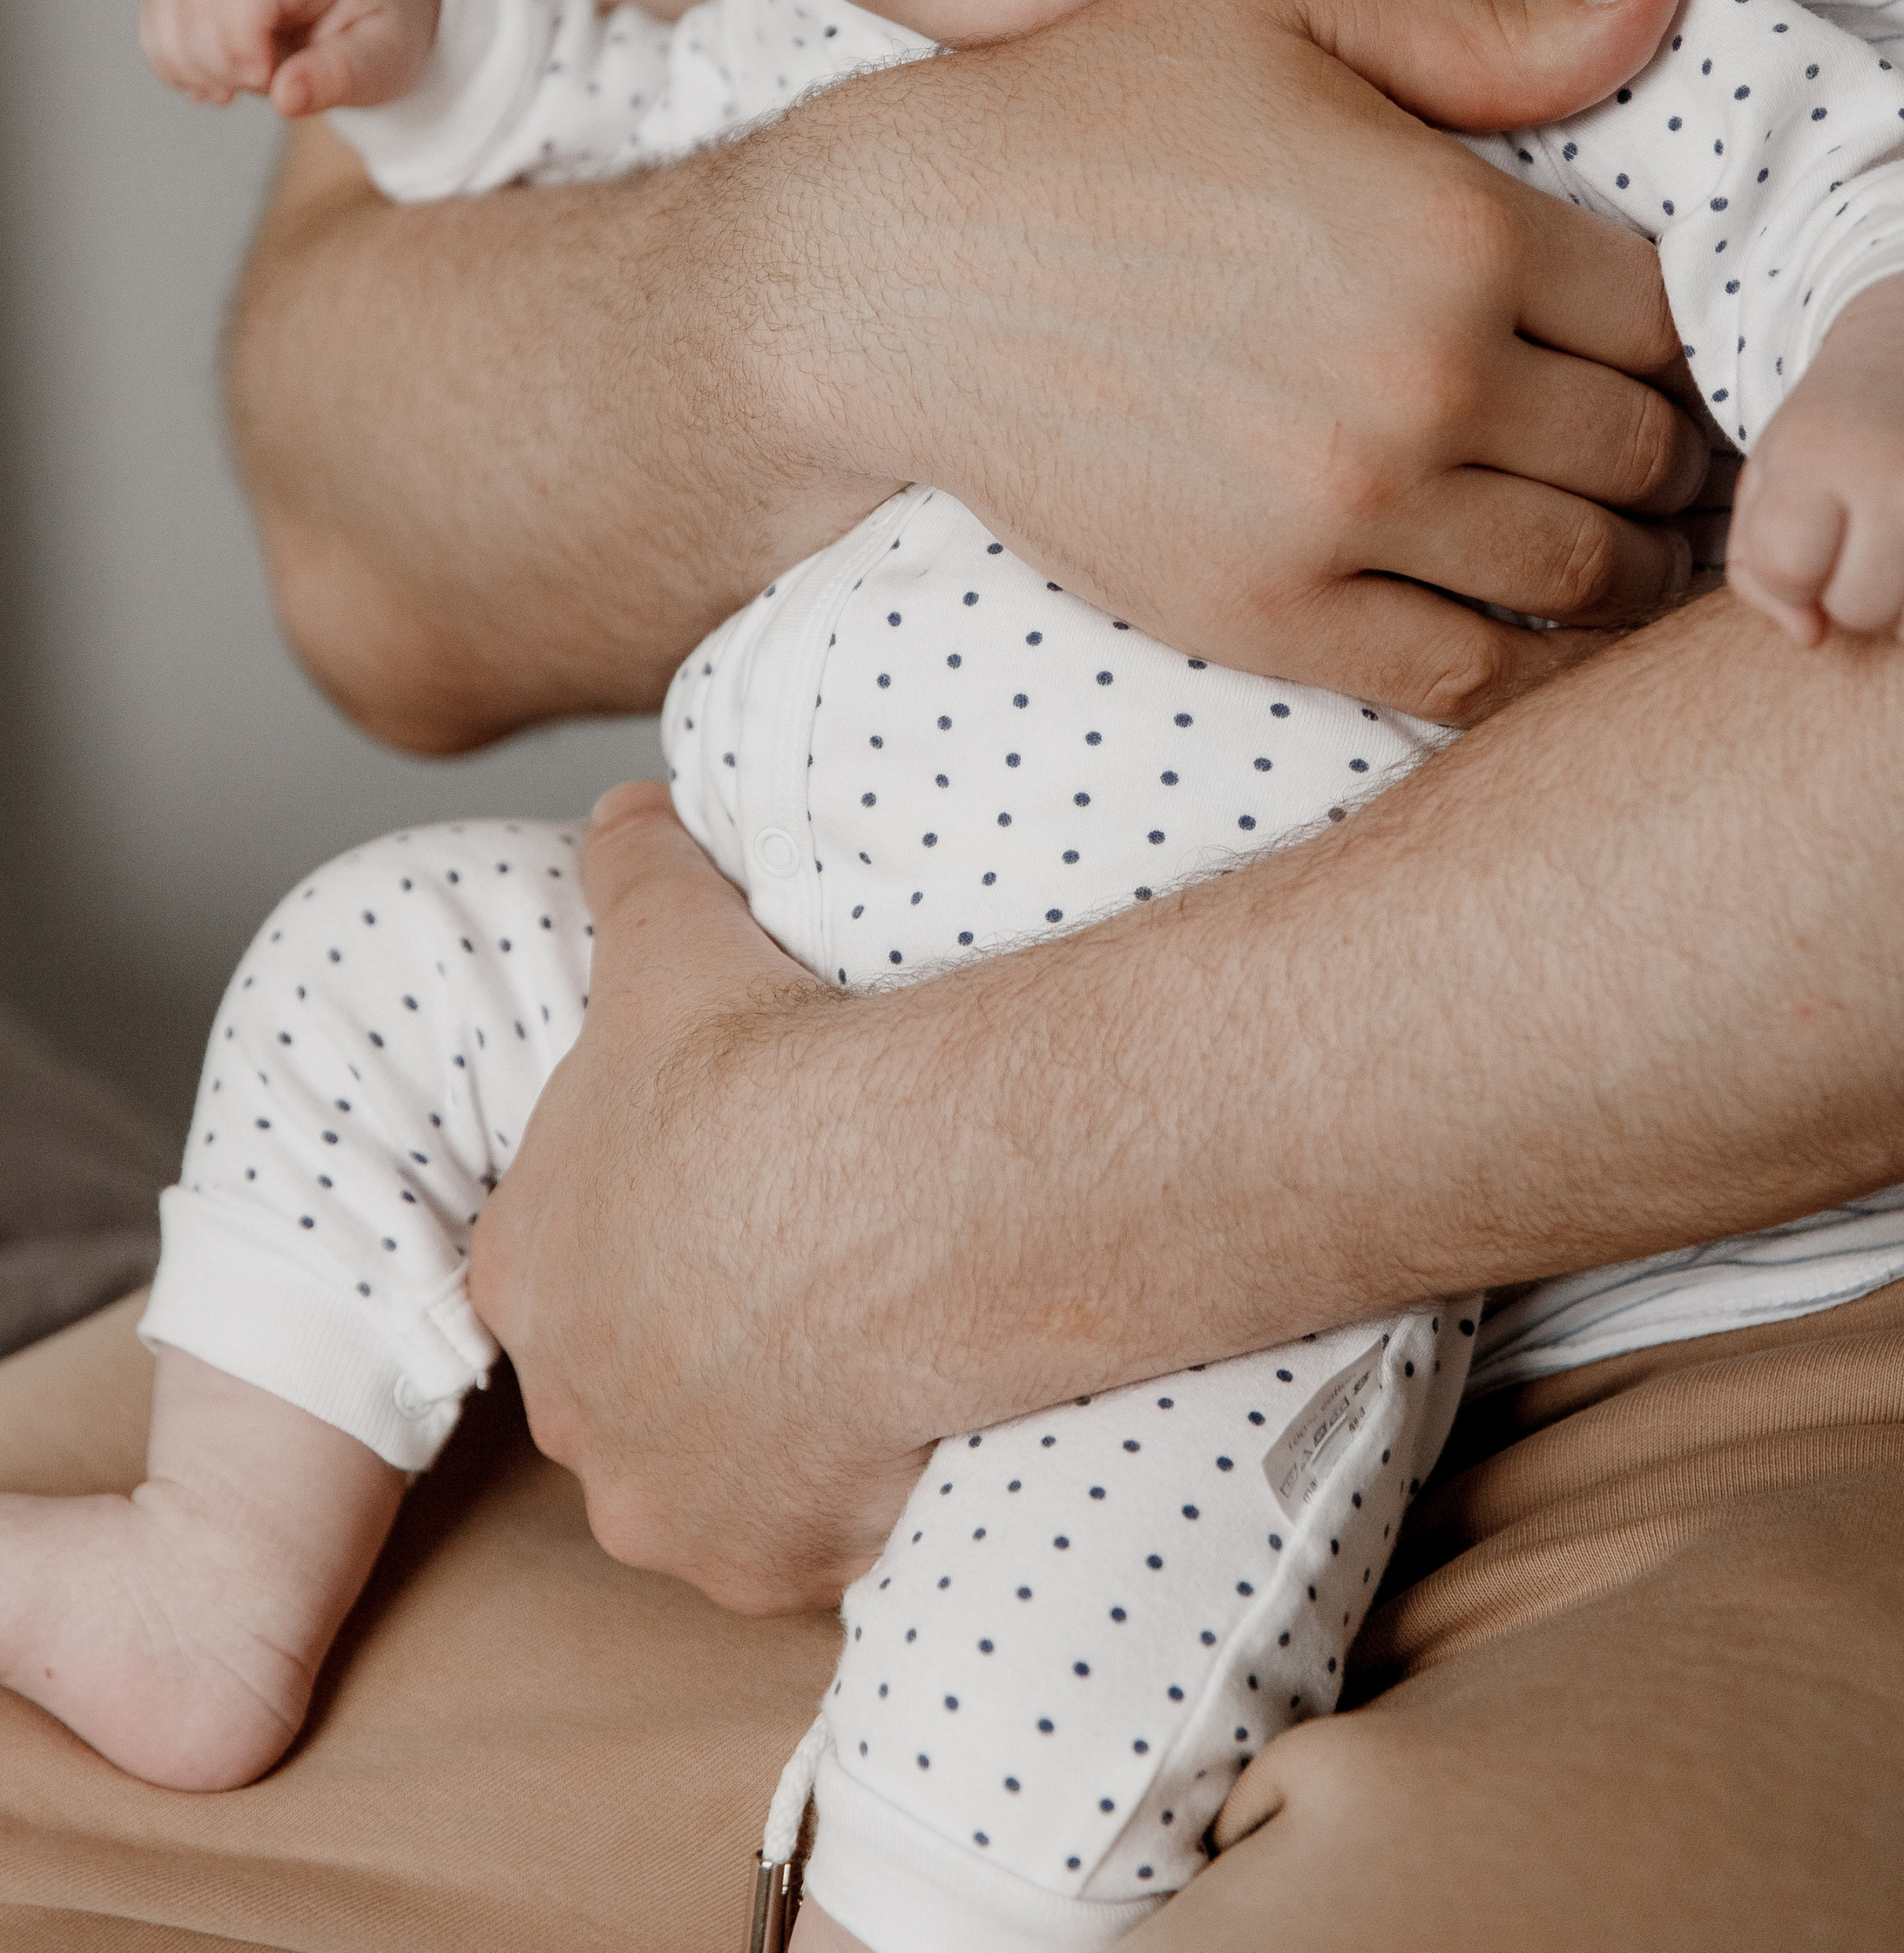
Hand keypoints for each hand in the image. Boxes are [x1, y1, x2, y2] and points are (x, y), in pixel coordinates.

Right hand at [140, 0, 438, 116]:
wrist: (368, 19)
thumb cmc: (379, 34)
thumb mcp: (383, 60)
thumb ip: (339, 77)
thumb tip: (285, 97)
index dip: (240, 40)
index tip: (265, 79)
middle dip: (216, 62)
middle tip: (261, 84)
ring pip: (164, 5)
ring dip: (189, 63)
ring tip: (235, 87)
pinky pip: (156, 18)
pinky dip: (173, 60)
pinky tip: (214, 81)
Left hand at [468, 784, 926, 1610]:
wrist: (880, 1195)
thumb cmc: (762, 1064)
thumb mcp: (674, 932)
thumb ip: (633, 865)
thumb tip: (625, 807)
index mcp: (526, 1267)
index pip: (561, 1267)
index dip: (648, 1231)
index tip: (727, 1200)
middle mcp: (570, 1404)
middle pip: (628, 1385)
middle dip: (698, 1346)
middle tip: (806, 1277)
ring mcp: (661, 1500)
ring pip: (711, 1473)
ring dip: (769, 1433)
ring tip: (866, 1350)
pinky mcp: (761, 1565)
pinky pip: (806, 1540)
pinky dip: (849, 1496)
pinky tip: (908, 1419)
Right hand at [746, 0, 1709, 724]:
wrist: (897, 270)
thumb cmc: (1095, 112)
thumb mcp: (1295, 12)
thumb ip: (1496, 32)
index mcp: (1458, 228)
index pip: (1666, 315)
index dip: (1682, 328)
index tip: (1653, 342)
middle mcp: (1429, 379)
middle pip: (1645, 453)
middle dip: (1664, 450)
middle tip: (1654, 451)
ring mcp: (1351, 513)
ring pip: (1583, 576)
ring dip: (1623, 566)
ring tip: (1616, 540)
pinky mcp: (1272, 616)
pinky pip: (1471, 678)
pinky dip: (1532, 669)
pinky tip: (1533, 631)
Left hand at [1725, 270, 1903, 652]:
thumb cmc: (1841, 433)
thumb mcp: (1773, 473)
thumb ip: (1757, 568)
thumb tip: (1812, 638)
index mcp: (1817, 451)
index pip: (1787, 570)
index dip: (1791, 580)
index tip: (1808, 545)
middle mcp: (1897, 469)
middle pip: (1861, 609)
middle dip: (1853, 598)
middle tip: (1866, 549)